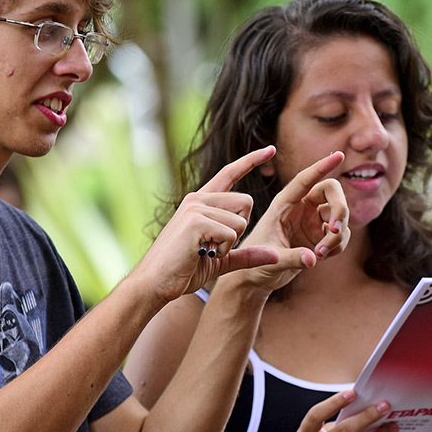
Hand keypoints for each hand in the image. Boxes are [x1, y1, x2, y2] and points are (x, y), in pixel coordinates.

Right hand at [132, 146, 280, 303]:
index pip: (230, 173)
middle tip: (215, 246)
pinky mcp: (195, 221)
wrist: (154, 283)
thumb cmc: (183, 270)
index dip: (251, 160)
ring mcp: (195, 207)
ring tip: (205, 251)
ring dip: (230, 243)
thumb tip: (277, 255)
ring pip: (240, 220)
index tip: (270, 148)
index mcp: (201, 201)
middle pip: (246, 201)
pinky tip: (202, 254)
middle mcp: (198, 198)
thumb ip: (247, 254)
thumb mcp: (221, 260)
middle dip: (240, 229)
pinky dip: (223, 250)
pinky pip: (231, 233)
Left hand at [236, 151, 348, 292]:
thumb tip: (313, 259)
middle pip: (331, 192)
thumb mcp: (270, 259)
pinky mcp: (319, 236)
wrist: (254, 278)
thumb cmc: (253, 263)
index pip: (306, 179)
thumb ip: (292, 257)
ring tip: (321, 254)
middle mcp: (301, 207)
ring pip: (339, 215)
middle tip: (334, 230)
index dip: (322, 166)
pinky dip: (337, 245)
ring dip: (338, 235)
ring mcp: (312, 221)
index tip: (339, 155)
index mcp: (284, 203)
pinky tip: (321, 257)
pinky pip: (340, 234)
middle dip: (339, 209)